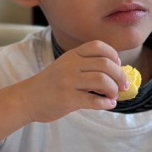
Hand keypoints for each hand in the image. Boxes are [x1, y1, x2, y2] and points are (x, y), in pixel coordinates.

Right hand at [16, 40, 131, 122]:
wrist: (27, 99)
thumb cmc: (51, 85)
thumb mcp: (66, 67)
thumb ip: (86, 66)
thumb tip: (117, 73)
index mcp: (72, 55)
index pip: (99, 46)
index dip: (113, 56)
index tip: (118, 66)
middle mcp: (71, 65)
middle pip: (106, 64)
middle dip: (120, 76)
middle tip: (124, 87)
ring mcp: (68, 81)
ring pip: (102, 80)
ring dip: (114, 90)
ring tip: (114, 96)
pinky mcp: (67, 98)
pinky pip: (94, 100)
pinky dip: (106, 103)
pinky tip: (108, 105)